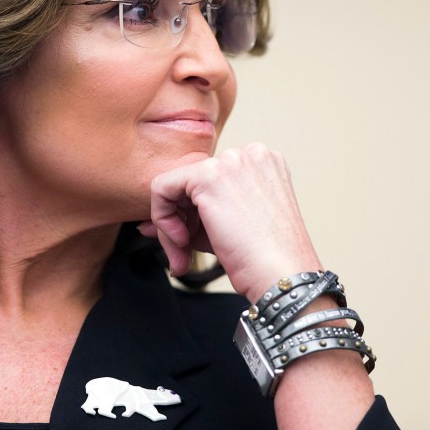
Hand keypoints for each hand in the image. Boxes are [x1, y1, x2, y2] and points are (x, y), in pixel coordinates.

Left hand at [138, 142, 323, 302]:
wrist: (282, 276)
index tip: (190, 240)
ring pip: (174, 184)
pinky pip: (161, 188)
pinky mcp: (208, 176)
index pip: (209, 179)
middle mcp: (250, 153)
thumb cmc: (263, 261)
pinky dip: (162, 218)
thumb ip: (191, 219)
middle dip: (180, 220)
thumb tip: (147, 225)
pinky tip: (181, 241)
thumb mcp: (227, 229)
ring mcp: (231, 161)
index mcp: (263, 162)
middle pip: (191, 180)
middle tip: (183, 254)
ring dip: (171, 224)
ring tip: (183, 253)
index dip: (193, 213)